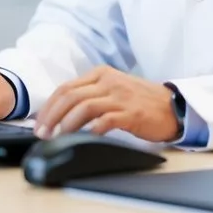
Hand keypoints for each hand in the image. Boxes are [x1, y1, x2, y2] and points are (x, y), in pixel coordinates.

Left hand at [34, 65, 178, 142]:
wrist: (173, 106)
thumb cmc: (140, 101)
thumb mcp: (113, 89)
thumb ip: (91, 95)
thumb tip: (60, 115)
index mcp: (101, 74)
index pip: (66, 88)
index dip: (49, 107)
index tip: (39, 123)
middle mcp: (109, 81)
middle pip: (70, 96)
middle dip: (51, 116)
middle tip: (42, 134)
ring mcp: (120, 96)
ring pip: (84, 107)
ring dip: (66, 124)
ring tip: (57, 138)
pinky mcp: (131, 113)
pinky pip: (105, 120)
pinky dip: (91, 130)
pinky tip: (84, 138)